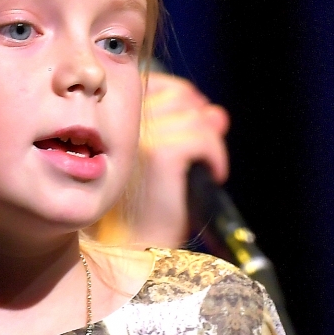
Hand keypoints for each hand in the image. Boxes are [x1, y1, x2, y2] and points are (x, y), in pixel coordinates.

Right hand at [122, 72, 229, 247]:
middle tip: (207, 153)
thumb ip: (188, 130)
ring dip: (212, 142)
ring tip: (209, 170)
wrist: (131, 248)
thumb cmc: (143, 209)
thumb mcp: (164, 162)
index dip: (185, 102)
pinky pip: (203, 138)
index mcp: (116, 119)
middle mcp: (123, 122)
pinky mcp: (160, 154)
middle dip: (201, 120)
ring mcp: (141, 136)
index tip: (195, 127)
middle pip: (182, 97)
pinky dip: (216, 156)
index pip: (161, 86)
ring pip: (196, 116)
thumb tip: (217, 112)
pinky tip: (214, 175)